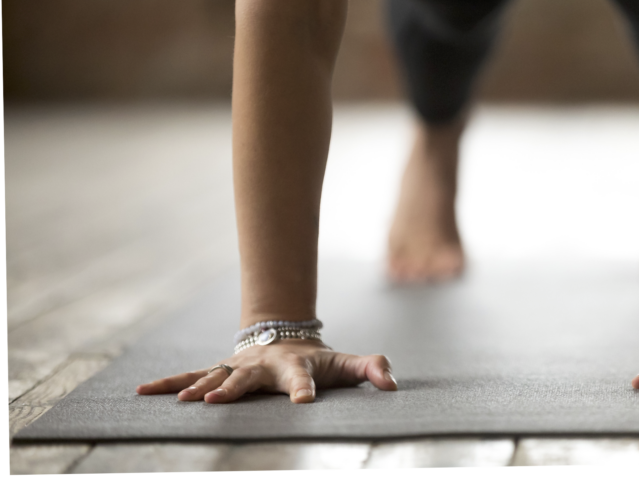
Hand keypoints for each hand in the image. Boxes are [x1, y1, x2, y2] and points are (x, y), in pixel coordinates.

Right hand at [135, 339, 397, 403]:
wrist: (288, 338)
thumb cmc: (321, 361)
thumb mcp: (348, 365)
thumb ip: (372, 369)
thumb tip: (393, 384)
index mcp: (297, 367)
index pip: (303, 379)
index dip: (304, 389)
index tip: (303, 402)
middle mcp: (264, 366)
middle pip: (248, 379)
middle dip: (233, 388)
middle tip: (218, 399)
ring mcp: (239, 367)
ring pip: (216, 375)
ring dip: (198, 387)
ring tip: (185, 401)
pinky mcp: (220, 371)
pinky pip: (192, 376)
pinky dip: (170, 384)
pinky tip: (144, 393)